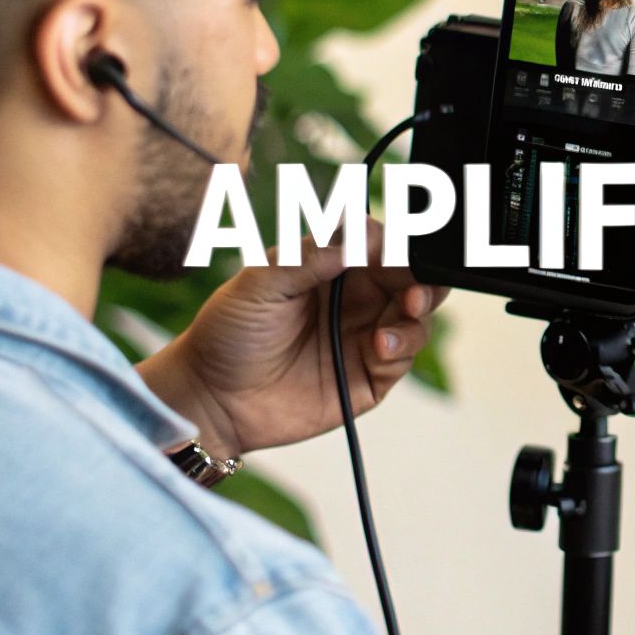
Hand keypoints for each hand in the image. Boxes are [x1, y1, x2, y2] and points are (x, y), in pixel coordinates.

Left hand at [140, 219, 448, 456]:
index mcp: (333, 267)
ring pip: (417, 316)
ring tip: (406, 311)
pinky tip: (380, 346)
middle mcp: (357, 298)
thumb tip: (361, 235)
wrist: (210, 399)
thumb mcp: (260, 283)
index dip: (396, 243)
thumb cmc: (227, 334)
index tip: (395, 249)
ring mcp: (366, 336)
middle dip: (424, 276)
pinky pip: (404, 357)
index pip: (380, 244)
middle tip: (416, 283)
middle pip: (411, 278)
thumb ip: (309, 257)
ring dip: (420, 310)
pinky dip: (403, 347)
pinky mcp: (370, 376)